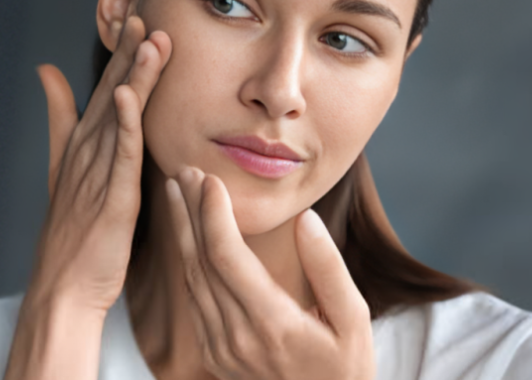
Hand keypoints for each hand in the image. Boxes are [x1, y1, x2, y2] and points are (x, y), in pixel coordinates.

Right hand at [3, 16, 170, 379]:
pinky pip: (119, 157)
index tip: (139, 22)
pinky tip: (127, 97)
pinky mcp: (110, 199)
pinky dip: (123, 125)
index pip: (105, 92)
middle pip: (111, 95)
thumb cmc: (70, 235)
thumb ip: (59, 120)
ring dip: (132, 78)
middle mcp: (87, 154)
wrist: (62, 287)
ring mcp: (97, 175)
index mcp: (83, 148)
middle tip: (145, 14)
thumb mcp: (62, 170)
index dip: (122, 57)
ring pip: (119, 117)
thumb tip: (46, 74)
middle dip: (128, 54)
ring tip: (149, 40)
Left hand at [167, 168, 374, 379]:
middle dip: (188, 212)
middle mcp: (237, 338)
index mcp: (272, 325)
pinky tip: (188, 236)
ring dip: (182, 232)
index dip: (212, 213)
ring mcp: (221, 350)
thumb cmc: (346, 371)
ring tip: (177, 194)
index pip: (226, 256)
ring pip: (191, 279)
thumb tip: (305, 219)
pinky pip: (194, 299)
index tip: (209, 179)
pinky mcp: (214, 355)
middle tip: (183, 171)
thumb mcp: (355, 322)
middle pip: (200, 261)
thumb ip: (329, 269)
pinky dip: (188, 261)